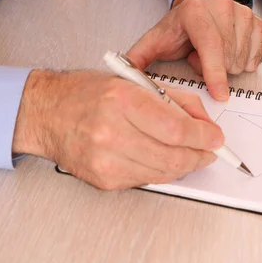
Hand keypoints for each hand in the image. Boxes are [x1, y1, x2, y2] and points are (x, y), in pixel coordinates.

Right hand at [12, 70, 224, 189]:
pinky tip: (162, 160)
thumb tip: (204, 123)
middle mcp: (112, 132)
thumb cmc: (86, 93)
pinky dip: (162, 172)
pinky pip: (146, 180)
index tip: (216, 138)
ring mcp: (106, 160)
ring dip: (184, 166)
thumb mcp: (133, 82)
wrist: (45, 113)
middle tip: (208, 151)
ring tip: (189, 155)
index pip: (177, 128)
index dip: (203, 137)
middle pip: (173, 156)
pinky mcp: (104, 179)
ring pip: (163, 173)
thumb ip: (174, 100)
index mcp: (122, 100)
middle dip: (200, 156)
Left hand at [127, 0, 261, 100]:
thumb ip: (139, 57)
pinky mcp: (258, 23)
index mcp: (196, 13)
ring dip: (228, 66)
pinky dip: (244, 62)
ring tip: (213, 54)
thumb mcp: (157, 40)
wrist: (199, 8)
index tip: (219, 94)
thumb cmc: (180, 28)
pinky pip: (256, 57)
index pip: (211, 46)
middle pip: (228, 59)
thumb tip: (124, 75)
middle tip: (200, 57)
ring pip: (242, 60)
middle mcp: (222, 9)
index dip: (214, 73)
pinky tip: (230, 53)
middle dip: (214, 69)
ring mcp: (243, 15)